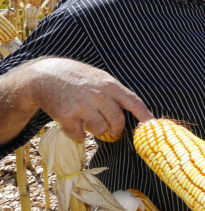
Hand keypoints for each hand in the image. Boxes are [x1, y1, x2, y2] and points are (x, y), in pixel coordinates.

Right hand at [25, 58, 152, 140]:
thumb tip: (130, 110)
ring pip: (100, 129)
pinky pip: (79, 134)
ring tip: (91, 125)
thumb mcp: (99, 77)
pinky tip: (76, 128)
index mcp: (110, 85)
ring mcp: (82, 105)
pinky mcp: (66, 115)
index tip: (152, 126)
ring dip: (98, 132)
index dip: (145, 115)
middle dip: (116, 129)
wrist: (45, 75)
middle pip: (117, 120)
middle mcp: (99, 95)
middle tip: (113, 132)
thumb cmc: (76, 76)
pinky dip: (79, 135)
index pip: (133, 102)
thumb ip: (113, 92)